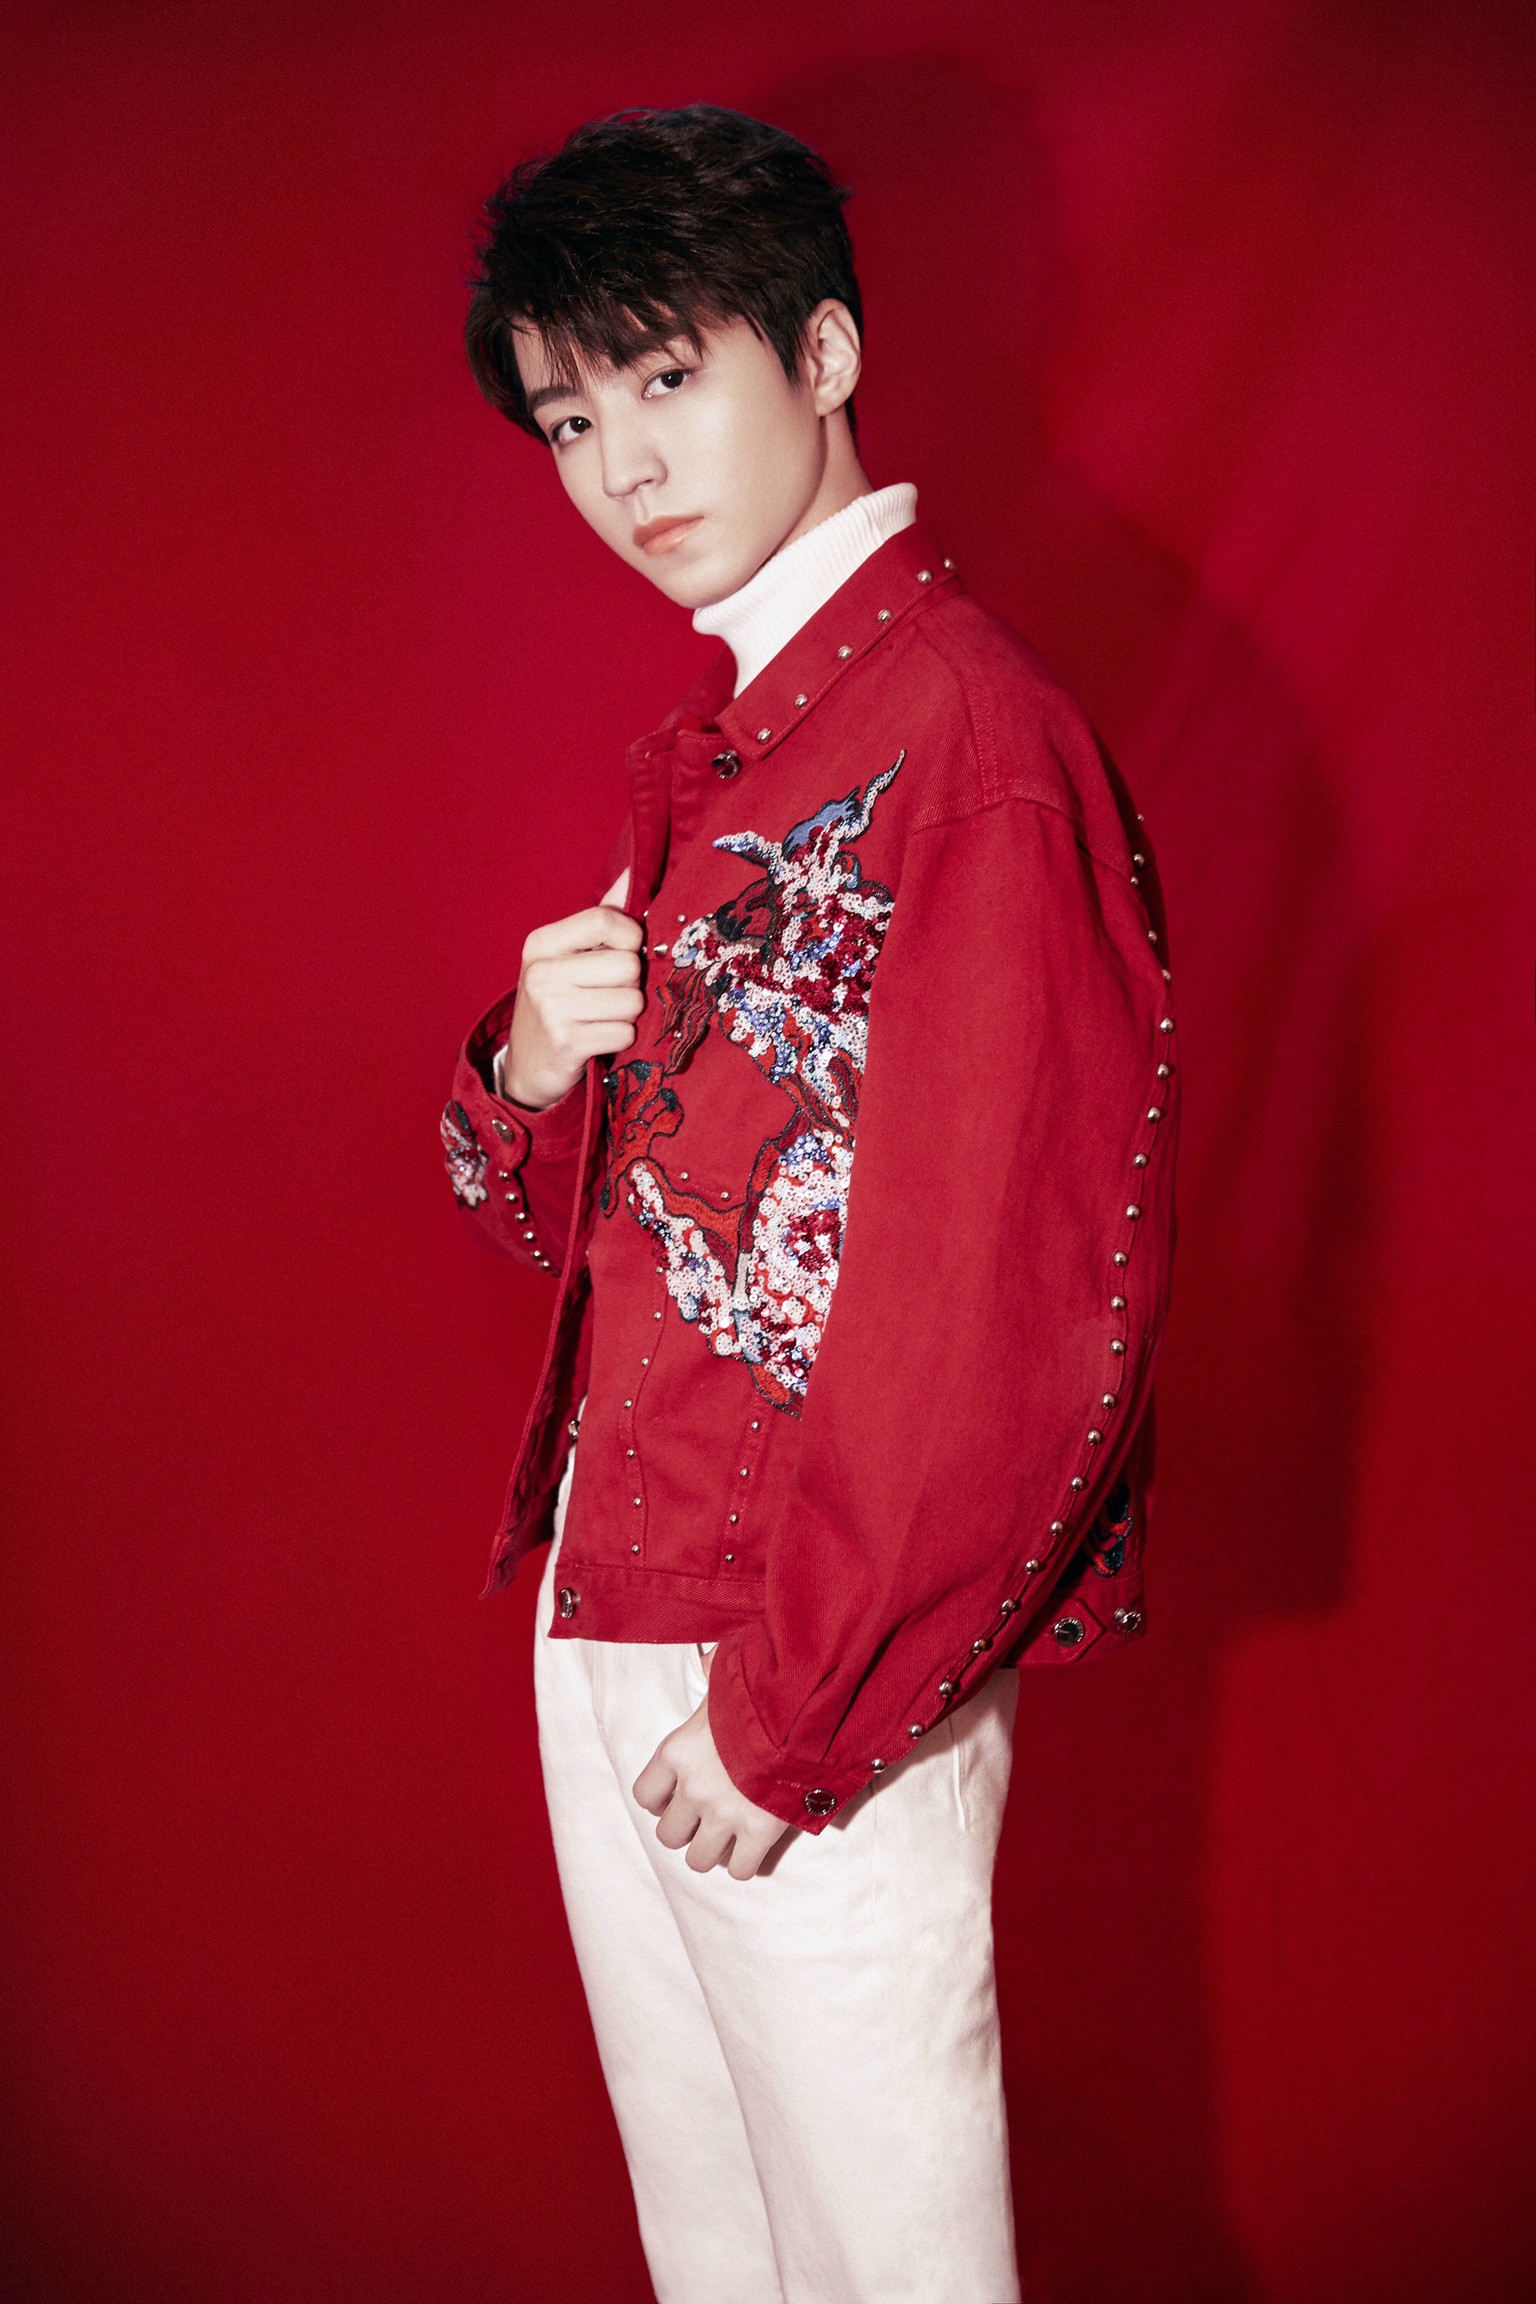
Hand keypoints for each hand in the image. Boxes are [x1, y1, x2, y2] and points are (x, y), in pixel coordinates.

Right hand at [504, 870, 641, 1110]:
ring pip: (632, 1001)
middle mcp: (542, 972)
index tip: (623, 952)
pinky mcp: (567, 1044)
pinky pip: (624, 1033)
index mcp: (542, 943)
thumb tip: (632, 871)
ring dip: (626, 1014)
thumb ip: (601, 916)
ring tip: (601, 1017)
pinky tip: (597, 1038)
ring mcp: (552, 1009)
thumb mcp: (566, 955)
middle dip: (630, 984)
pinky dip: (620, 1039)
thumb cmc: (556, 1000)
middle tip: (607, 994)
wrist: (527, 1063)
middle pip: (628, 965)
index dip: (630, 938)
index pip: (606, 920)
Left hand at [633, 1692, 789, 1879]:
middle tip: (706, 1817)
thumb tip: (707, 1664)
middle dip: (687, 1830)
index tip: (677, 1795)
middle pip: (669, 1836)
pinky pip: (740, 1870)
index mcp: (677, 1752)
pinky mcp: (759, 1832)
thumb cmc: (762, 1687)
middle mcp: (693, 1788)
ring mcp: (725, 1814)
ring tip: (728, 1835)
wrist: (803, 1708)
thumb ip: (709, 1675)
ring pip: (699, 1860)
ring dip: (713, 1851)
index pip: (644, 1796)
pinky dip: (745, 1863)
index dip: (661, 1800)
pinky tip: (753, 1845)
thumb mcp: (725, 1675)